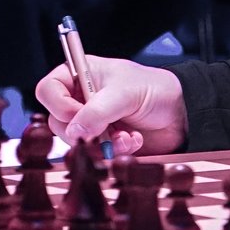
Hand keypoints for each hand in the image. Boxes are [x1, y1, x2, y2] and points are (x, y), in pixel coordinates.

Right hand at [35, 59, 186, 155]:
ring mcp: (91, 122)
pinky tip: (132, 140)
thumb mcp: (125, 93)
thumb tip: (74, 132)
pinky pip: (93, 154)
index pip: (48, 90)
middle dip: (83, 129)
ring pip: (74, 141)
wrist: (181, 113)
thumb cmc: (156, 90)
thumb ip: (97, 111)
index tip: (79, 113)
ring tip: (126, 135)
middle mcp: (81, 98)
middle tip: (105, 128)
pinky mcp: (102, 142)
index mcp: (81, 75)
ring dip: (101, 142)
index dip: (59, 105)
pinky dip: (113, 151)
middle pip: (57, 120)